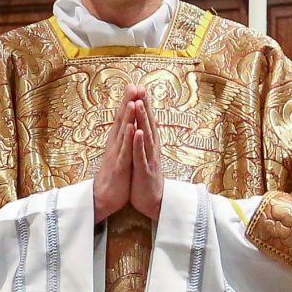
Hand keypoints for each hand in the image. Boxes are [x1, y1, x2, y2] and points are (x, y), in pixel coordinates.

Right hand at [91, 84, 139, 221]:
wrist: (102, 200)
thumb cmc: (113, 178)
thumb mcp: (118, 155)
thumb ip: (122, 140)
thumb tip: (127, 126)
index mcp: (116, 143)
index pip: (122, 119)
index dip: (128, 102)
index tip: (134, 86)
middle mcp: (115, 145)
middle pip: (121, 120)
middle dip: (128, 102)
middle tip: (133, 85)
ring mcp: (117, 155)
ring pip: (123, 133)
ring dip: (128, 117)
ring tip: (132, 101)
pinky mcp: (120, 167)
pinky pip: (126, 152)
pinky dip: (130, 140)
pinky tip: (133, 128)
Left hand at [128, 89, 163, 220]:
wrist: (154, 203)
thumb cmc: (147, 179)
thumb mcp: (146, 156)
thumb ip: (147, 140)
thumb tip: (147, 124)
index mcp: (150, 146)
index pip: (148, 122)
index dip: (145, 105)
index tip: (140, 87)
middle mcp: (152, 149)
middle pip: (149, 124)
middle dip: (145, 106)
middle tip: (141, 88)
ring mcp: (149, 159)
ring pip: (146, 136)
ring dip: (142, 120)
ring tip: (139, 104)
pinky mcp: (145, 171)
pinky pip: (141, 155)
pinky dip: (139, 143)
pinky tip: (137, 132)